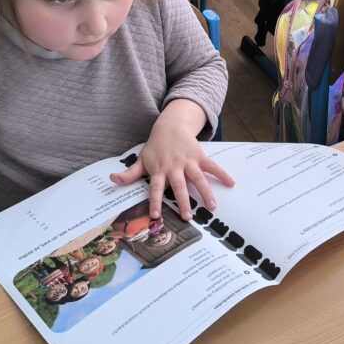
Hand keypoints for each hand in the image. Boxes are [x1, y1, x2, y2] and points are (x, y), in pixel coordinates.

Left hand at [109, 101, 233, 219]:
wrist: (170, 126)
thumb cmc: (155, 147)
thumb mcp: (141, 159)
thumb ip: (129, 173)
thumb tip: (112, 179)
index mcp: (159, 170)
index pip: (155, 188)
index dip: (155, 201)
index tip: (155, 215)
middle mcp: (174, 167)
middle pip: (179, 186)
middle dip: (183, 202)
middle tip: (187, 217)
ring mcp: (188, 161)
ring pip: (198, 178)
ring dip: (205, 192)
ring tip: (212, 206)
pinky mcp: (200, 156)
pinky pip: (212, 166)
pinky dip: (222, 174)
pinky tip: (231, 183)